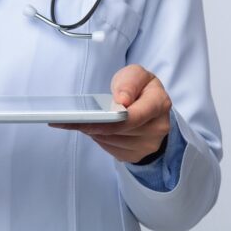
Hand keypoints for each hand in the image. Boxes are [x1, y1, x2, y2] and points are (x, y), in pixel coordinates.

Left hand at [49, 65, 171, 162]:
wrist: (152, 108)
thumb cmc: (140, 89)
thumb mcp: (136, 75)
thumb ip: (130, 82)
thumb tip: (122, 100)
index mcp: (159, 103)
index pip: (134, 116)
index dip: (111, 118)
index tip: (90, 116)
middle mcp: (158, 128)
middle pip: (118, 131)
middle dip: (94, 124)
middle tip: (70, 119)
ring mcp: (148, 145)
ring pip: (111, 141)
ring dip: (94, 131)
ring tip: (82, 120)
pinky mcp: (136, 155)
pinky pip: (111, 149)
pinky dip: (99, 138)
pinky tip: (94, 129)